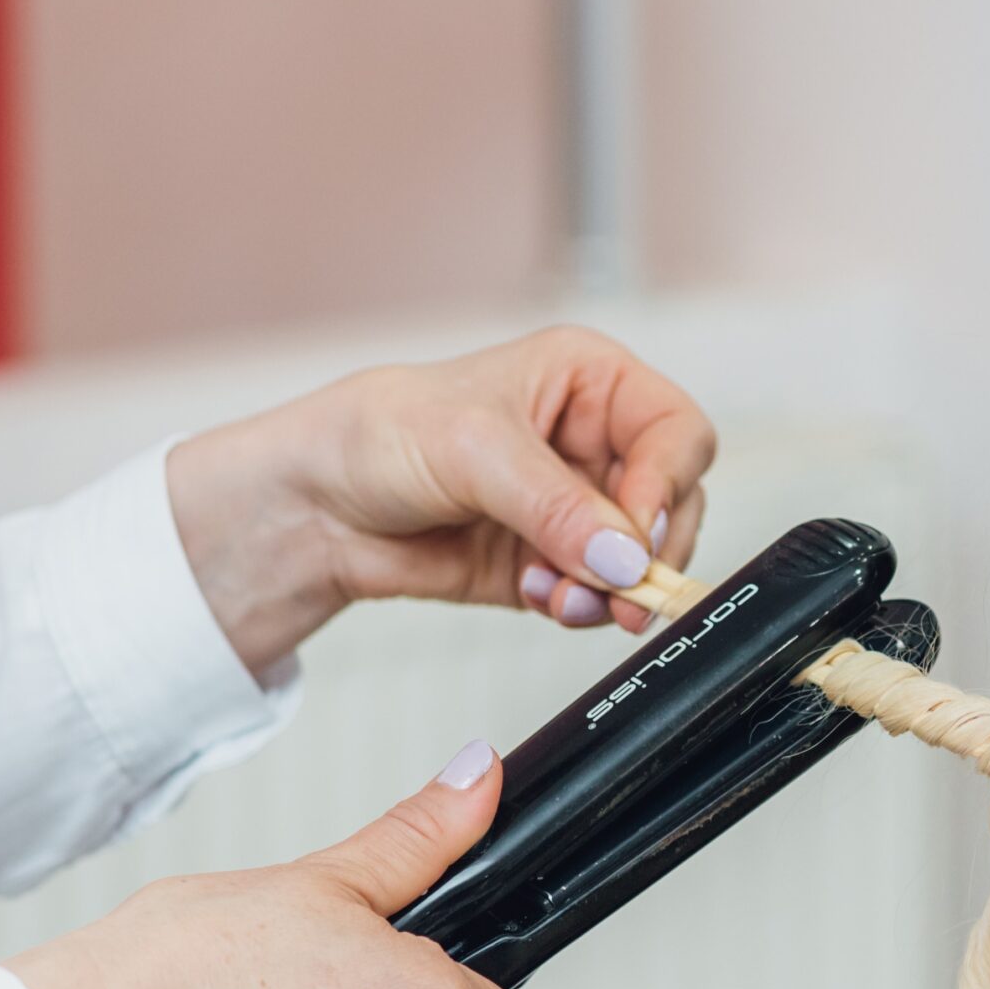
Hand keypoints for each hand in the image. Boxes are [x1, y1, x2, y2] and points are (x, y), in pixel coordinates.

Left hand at [169, 326, 718, 671]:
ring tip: (560, 595)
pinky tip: (540, 595)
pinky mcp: (557, 563)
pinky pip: (603, 595)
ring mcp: (578, 507)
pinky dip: (583, 606)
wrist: (314, 507)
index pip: (676, 431)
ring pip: (645, 558)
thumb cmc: (377, 434)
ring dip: (614, 587)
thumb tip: (624, 558)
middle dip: (646, 550)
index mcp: (591, 382)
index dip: (669, 482)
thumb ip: (556, 504)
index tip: (637, 533)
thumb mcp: (472, 449)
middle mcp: (594, 441)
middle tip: (616, 586)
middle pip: (673, 501)